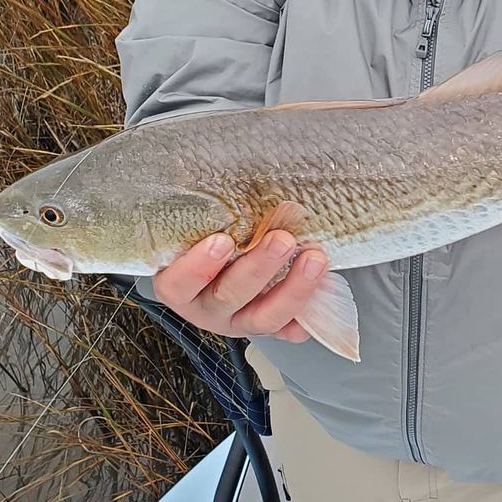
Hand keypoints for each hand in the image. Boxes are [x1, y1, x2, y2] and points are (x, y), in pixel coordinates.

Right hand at [152, 229, 327, 343]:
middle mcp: (207, 308)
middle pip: (229, 297)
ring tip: (314, 257)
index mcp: (179, 285)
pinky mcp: (269, 327)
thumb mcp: (199, 223)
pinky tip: (322, 292)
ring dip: (293, 288)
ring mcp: (238, 321)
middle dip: (259, 268)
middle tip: (282, 239)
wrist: (224, 259)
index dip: (199, 267)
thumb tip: (232, 171)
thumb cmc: (208, 233)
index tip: (222, 240)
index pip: (179, 284)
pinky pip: (289, 330)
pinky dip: (307, 314)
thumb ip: (207, 212)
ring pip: (263, 317)